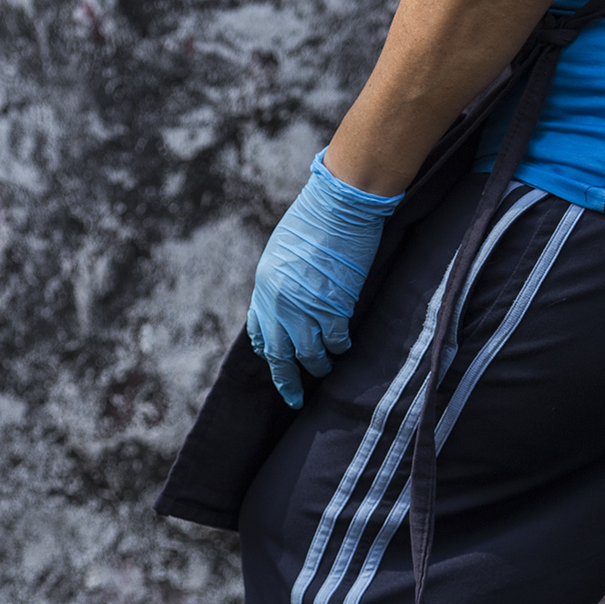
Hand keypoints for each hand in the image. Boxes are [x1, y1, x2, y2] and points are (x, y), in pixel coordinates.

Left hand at [248, 150, 402, 407]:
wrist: (339, 205)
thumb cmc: (314, 218)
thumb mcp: (283, 251)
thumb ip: (282, 280)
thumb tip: (289, 298)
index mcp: (264, 287)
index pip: (259, 332)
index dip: (268, 351)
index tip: (275, 363)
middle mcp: (279, 303)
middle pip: (278, 355)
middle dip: (286, 380)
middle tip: (293, 398)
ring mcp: (305, 308)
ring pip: (308, 355)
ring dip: (318, 366)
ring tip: (326, 369)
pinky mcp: (333, 309)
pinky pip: (334, 342)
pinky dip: (339, 348)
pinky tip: (344, 347)